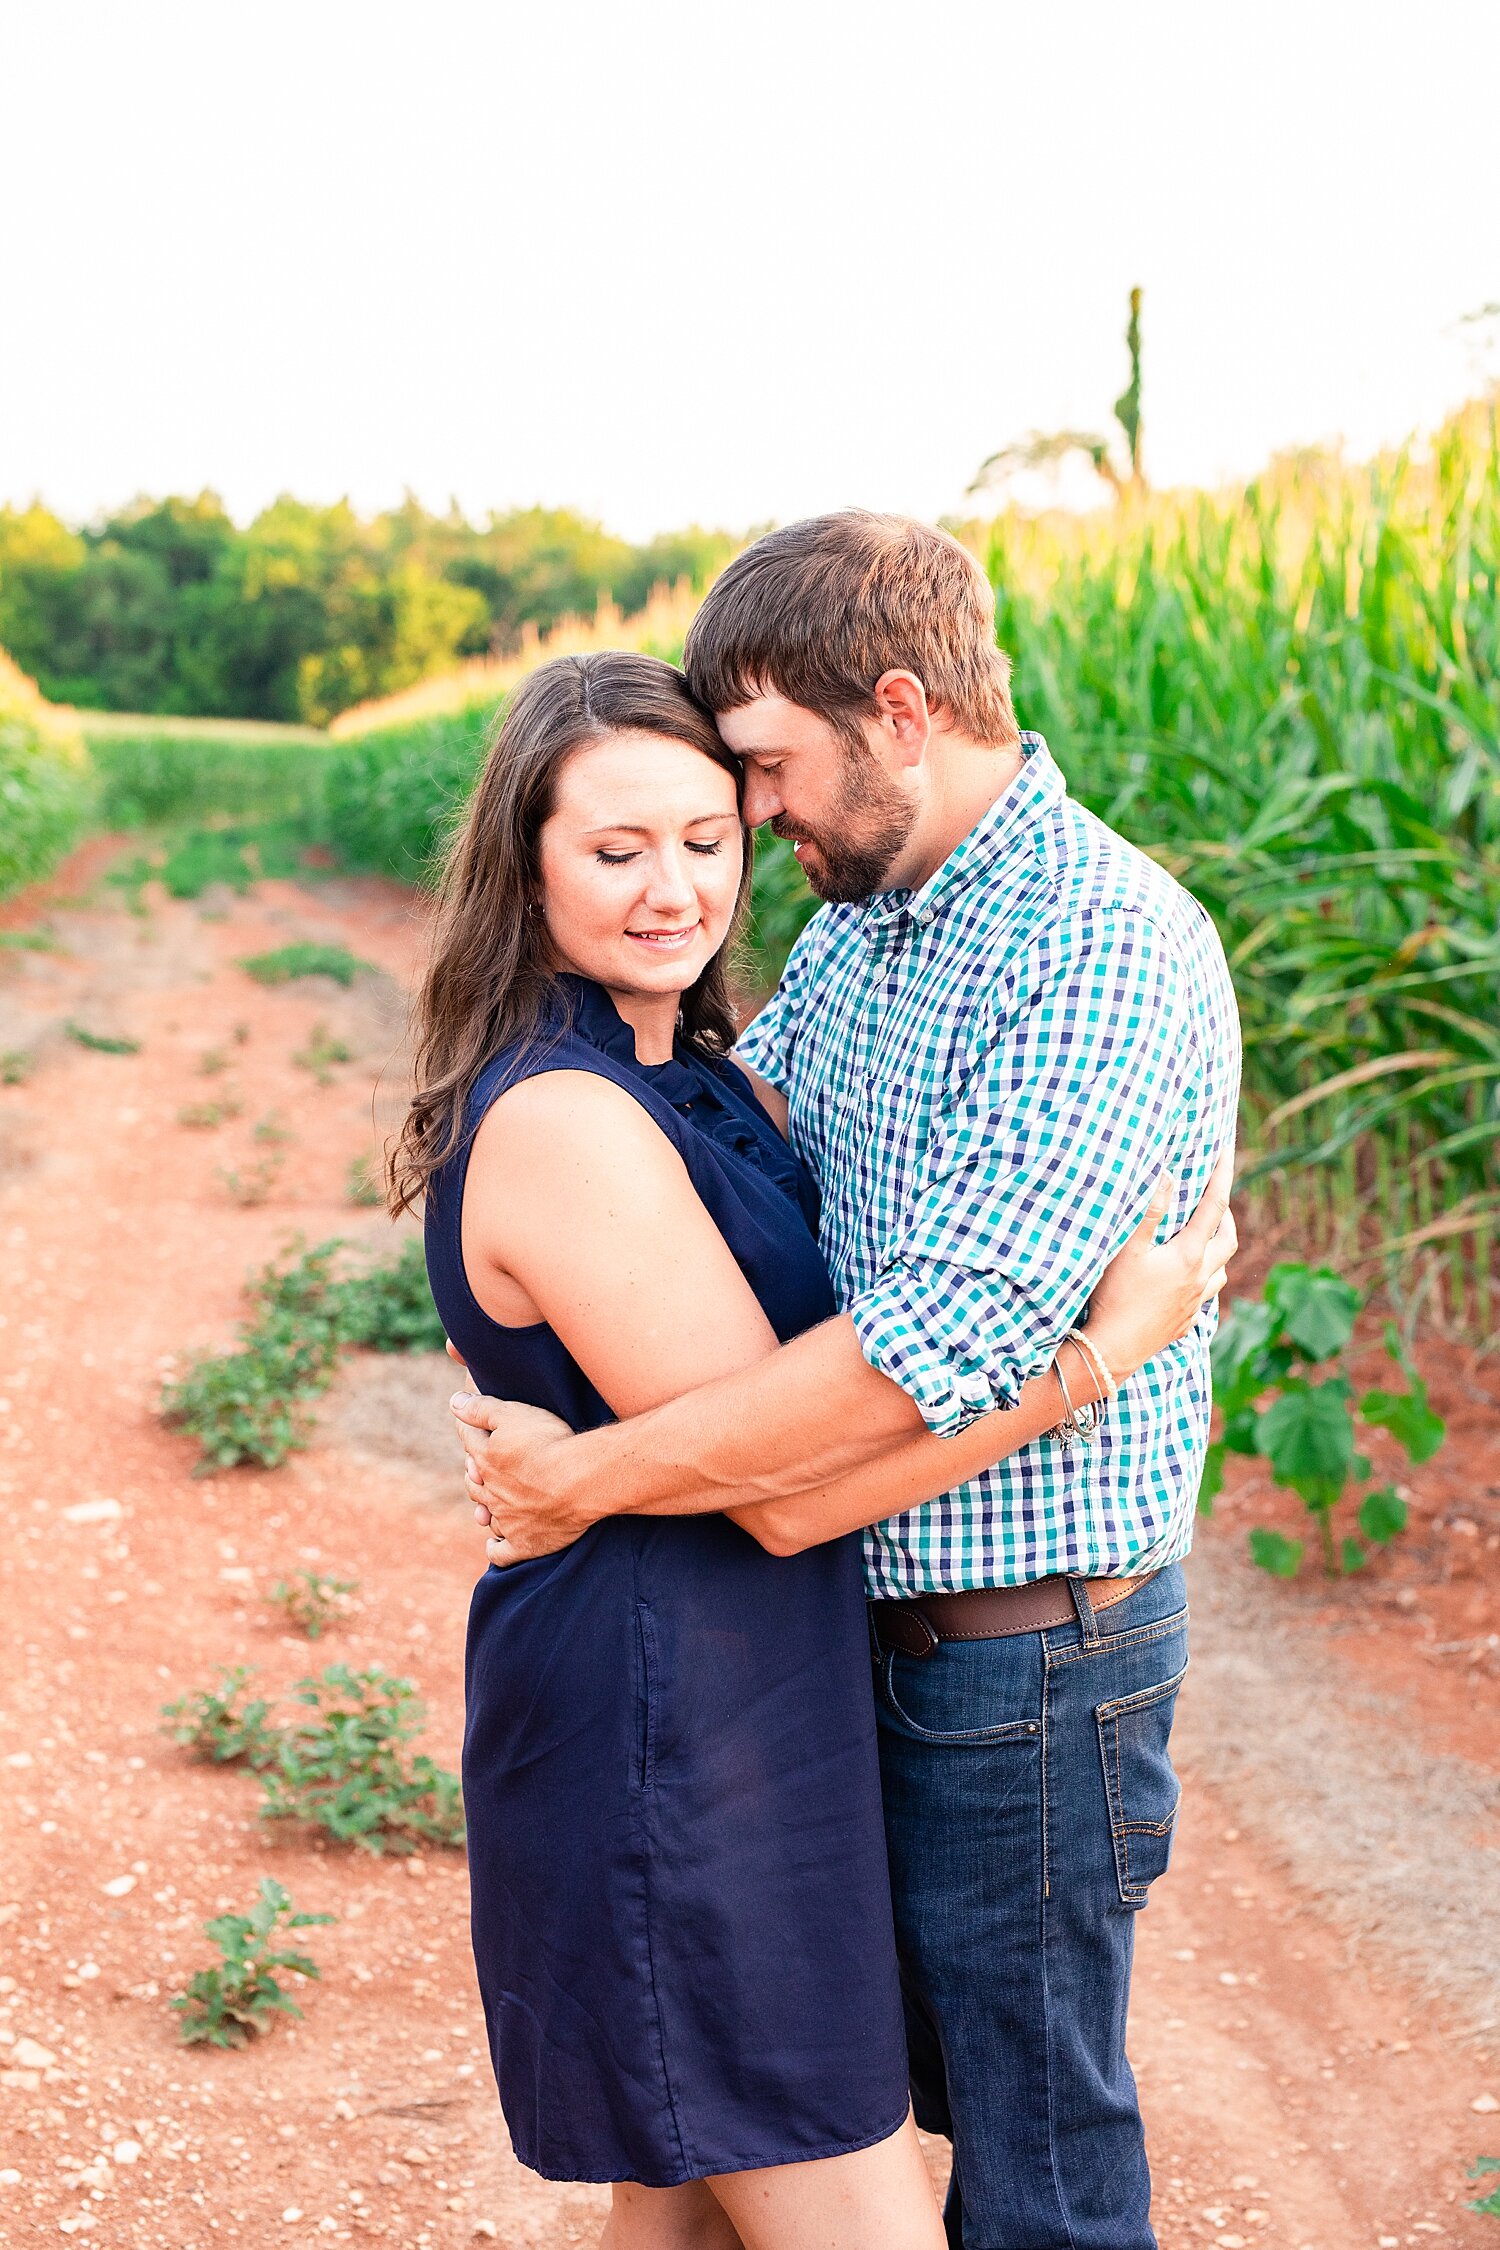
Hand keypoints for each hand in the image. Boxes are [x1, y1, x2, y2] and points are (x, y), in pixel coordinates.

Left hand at [450, 1389, 592, 1566]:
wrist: (579, 1482)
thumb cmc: (549, 1443)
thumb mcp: (513, 1414)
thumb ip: (481, 1409)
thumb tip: (453, 1403)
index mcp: (485, 1459)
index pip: (468, 1439)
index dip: (468, 1429)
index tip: (471, 1424)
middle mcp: (490, 1492)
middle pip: (473, 1481)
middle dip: (475, 1471)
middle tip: (482, 1465)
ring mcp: (506, 1520)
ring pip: (485, 1514)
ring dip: (484, 1507)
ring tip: (489, 1501)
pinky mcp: (524, 1543)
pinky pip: (501, 1553)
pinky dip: (495, 1548)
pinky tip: (494, 1543)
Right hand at [1085, 1142, 1237, 1381]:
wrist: (1112, 1350)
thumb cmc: (1115, 1295)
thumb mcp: (1128, 1248)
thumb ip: (1150, 1210)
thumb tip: (1168, 1174)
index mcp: (1188, 1255)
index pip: (1214, 1207)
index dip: (1222, 1177)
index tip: (1226, 1153)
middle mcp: (1199, 1279)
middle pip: (1228, 1242)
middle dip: (1228, 1218)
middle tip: (1218, 1202)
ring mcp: (1193, 1304)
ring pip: (1221, 1273)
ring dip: (1219, 1252)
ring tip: (1205, 1241)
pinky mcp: (1183, 1324)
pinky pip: (1205, 1298)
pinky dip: (1203, 1282)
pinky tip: (1188, 1283)